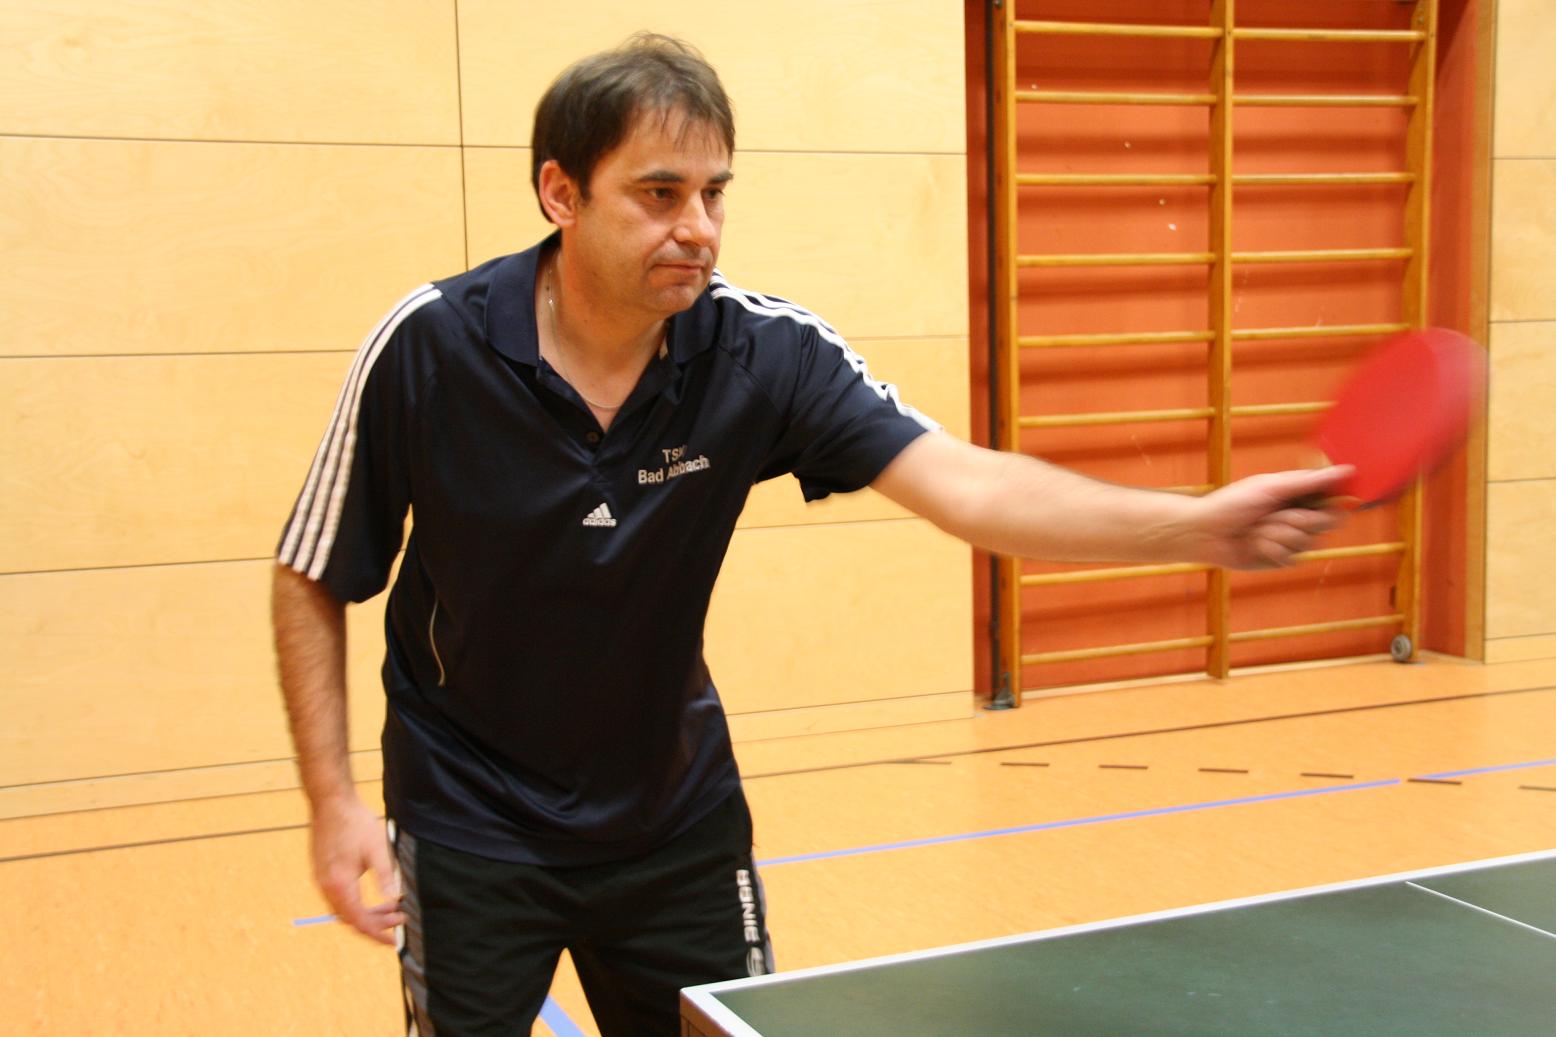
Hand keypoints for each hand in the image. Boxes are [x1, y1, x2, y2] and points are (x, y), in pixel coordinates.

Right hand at [309, 796, 403, 944]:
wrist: (331, 802)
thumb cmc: (355, 822)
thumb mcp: (377, 849)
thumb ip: (385, 876)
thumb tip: (394, 899)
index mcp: (339, 885)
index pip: (359, 921)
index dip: (378, 933)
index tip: (395, 941)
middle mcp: (327, 887)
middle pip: (351, 919)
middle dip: (376, 923)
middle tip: (400, 920)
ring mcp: (322, 880)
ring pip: (346, 909)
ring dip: (368, 912)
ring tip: (393, 907)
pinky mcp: (323, 873)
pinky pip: (340, 898)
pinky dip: (358, 902)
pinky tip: (376, 895)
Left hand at [1190, 466, 1351, 569]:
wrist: (1204, 532)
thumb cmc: (1232, 503)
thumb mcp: (1271, 487)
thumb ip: (1309, 482)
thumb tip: (1346, 470)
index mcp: (1298, 495)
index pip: (1335, 499)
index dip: (1338, 502)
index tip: (1332, 502)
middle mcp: (1298, 517)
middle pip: (1328, 522)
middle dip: (1300, 520)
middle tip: (1275, 515)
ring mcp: (1291, 540)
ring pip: (1309, 542)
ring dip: (1278, 534)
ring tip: (1255, 529)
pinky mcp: (1280, 559)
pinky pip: (1292, 557)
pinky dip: (1270, 549)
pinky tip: (1252, 544)